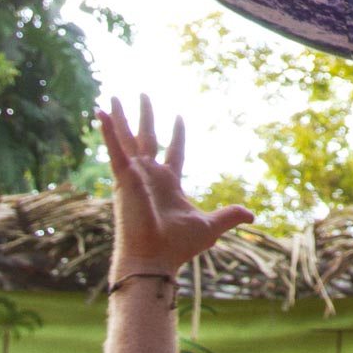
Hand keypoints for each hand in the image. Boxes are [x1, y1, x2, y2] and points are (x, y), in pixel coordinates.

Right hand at [100, 95, 252, 278]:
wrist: (155, 258)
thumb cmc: (178, 246)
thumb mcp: (211, 226)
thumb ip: (229, 216)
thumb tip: (251, 214)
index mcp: (169, 184)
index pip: (173, 151)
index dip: (177, 133)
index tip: (178, 116)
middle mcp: (149, 177)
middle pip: (146, 138)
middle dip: (144, 117)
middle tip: (142, 94)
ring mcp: (135, 176)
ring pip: (126, 138)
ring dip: (120, 117)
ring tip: (115, 95)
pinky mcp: (125, 178)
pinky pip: (115, 149)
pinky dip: (108, 131)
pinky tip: (101, 112)